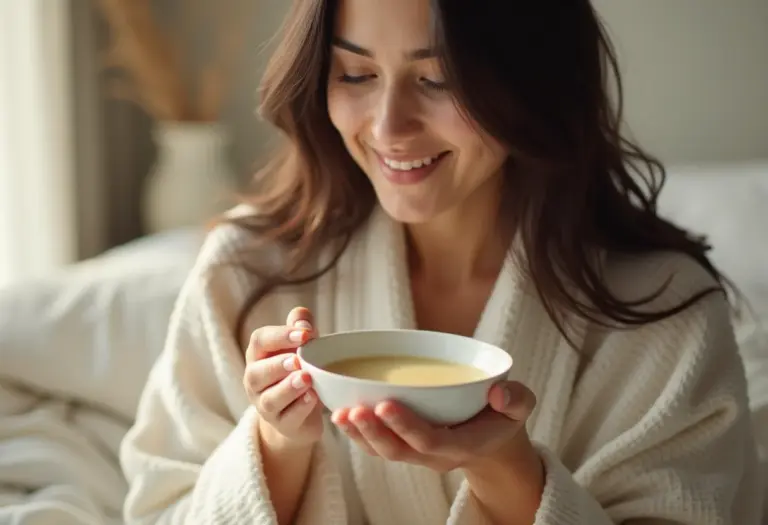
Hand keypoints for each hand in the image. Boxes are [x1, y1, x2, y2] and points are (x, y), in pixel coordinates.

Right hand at [243, 307, 322, 447]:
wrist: (300, 413)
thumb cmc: (299, 371)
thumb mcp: (302, 347)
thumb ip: (300, 327)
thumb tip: (302, 319)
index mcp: (259, 356)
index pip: (260, 341)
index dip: (281, 336)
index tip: (306, 334)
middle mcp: (256, 381)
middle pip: (257, 372)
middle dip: (277, 365)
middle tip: (298, 360)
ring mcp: (265, 405)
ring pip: (270, 398)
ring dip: (288, 388)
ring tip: (306, 379)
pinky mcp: (281, 424)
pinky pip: (287, 417)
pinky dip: (300, 407)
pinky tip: (312, 398)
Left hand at [330, 380, 536, 472]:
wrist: (493, 440)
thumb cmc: (503, 417)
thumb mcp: (520, 406)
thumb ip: (516, 399)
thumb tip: (498, 394)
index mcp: (463, 444)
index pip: (431, 440)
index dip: (406, 425)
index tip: (384, 404)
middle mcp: (435, 455)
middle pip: (399, 450)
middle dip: (373, 431)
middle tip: (353, 410)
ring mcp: (417, 454)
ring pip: (383, 450)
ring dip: (359, 434)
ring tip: (339, 413)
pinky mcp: (405, 447)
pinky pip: (377, 445)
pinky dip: (357, 432)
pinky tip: (340, 412)